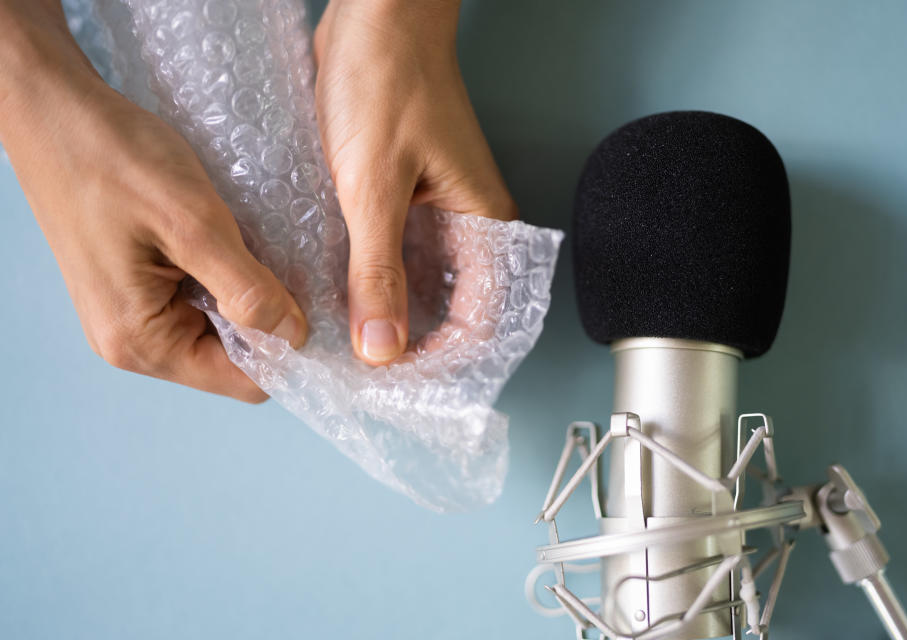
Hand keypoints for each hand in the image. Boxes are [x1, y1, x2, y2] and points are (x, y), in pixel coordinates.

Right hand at [0, 4, 306, 401]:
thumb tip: (293, 336)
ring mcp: (129, 315)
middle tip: (295, 272)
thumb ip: (247, 289)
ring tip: (263, 252)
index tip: (319, 312)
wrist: (53, 109)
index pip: (242, 382)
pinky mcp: (133, 287)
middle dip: (268, 322)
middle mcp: (132, 342)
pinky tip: (235, 245)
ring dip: (247, 297)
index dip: (288, 352)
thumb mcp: (194, 224)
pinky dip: (224, 280)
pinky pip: (197, 302)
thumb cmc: (113, 159)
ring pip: (218, 329)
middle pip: (230, 360)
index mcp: (142, 341)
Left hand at [314, 0, 516, 365]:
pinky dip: (370, 278)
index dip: (444, 360)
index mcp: (482, 223)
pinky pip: (393, 254)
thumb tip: (381, 348)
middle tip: (365, 369)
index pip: (482, 321)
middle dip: (413, 344)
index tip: (396, 381)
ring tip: (346, 341)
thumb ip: (377, 271)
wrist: (372, 14)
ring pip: (420, 285)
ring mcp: (435, 211)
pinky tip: (338, 293)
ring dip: (388, 314)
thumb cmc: (386, 81)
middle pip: (453, 310)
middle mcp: (466, 224)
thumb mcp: (373, 186)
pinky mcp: (402, 196)